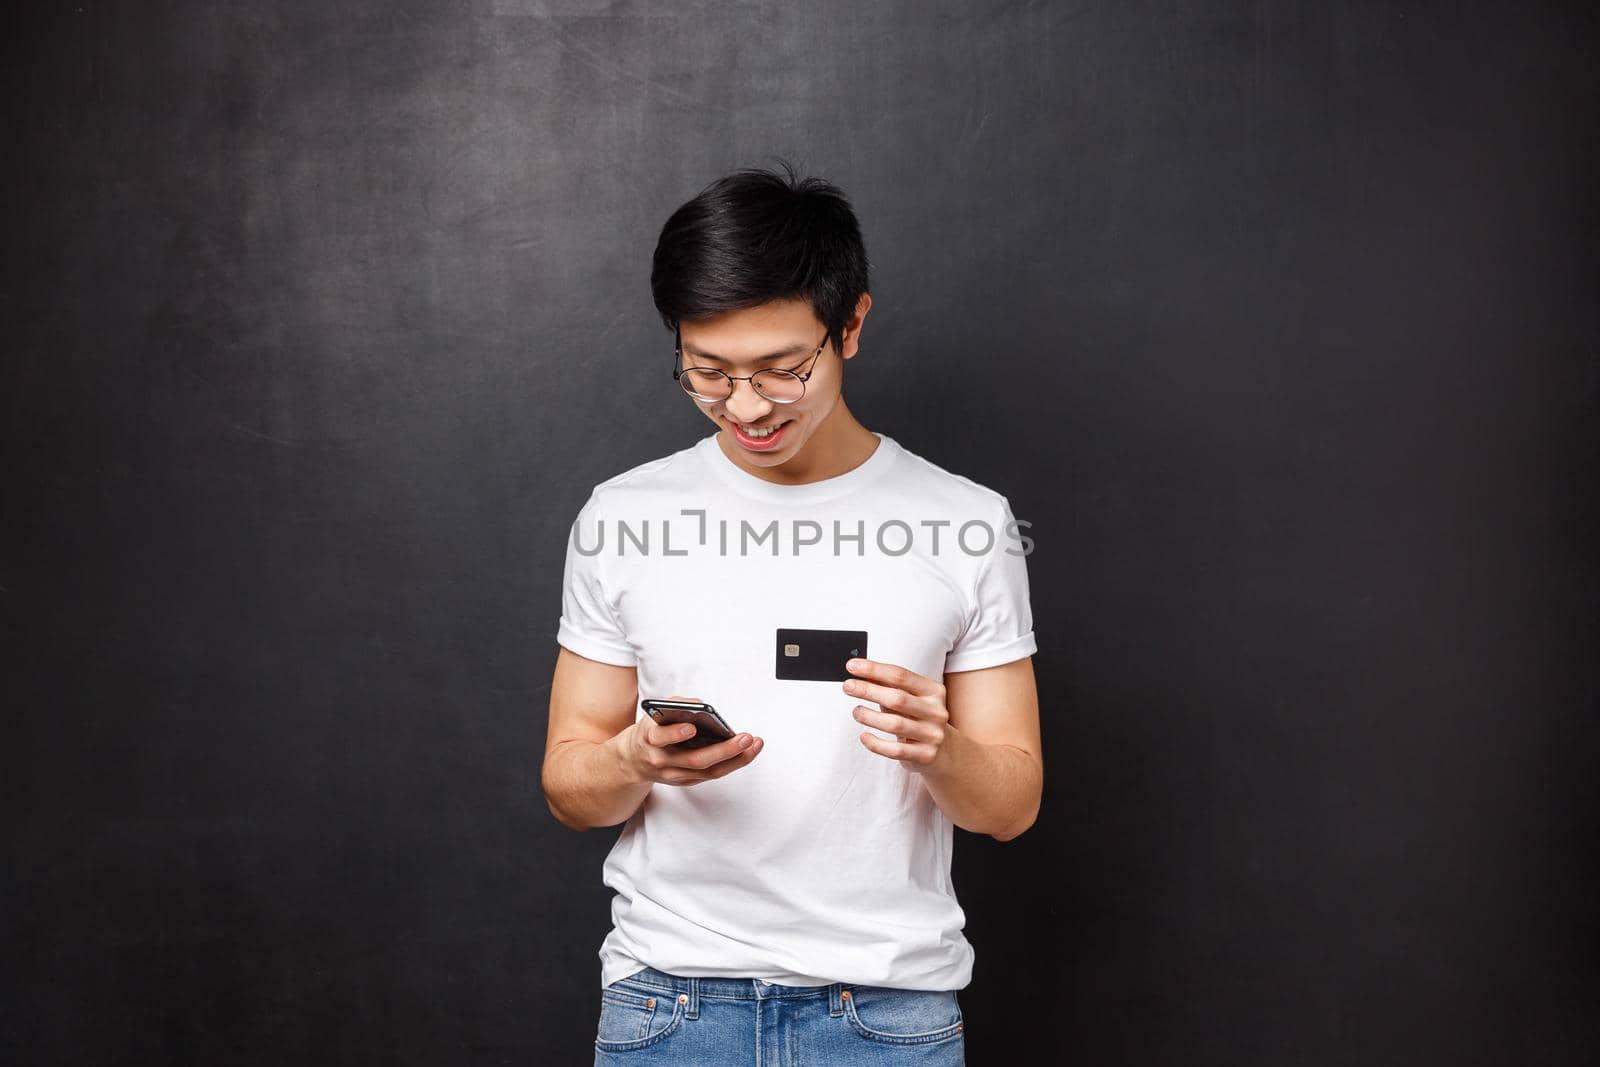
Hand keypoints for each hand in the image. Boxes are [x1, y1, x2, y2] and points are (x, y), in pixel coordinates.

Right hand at [618, 695, 763, 786]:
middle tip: (745, 738)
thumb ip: (676, 706)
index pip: (660, 737)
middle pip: (694, 760)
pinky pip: (713, 774)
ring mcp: (675, 775)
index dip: (675, 734)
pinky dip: (732, 763)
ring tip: (754, 744)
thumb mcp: (656, 714)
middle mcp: (662, 760)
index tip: (691, 728)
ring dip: (735, 759)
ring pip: (708, 771)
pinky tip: (748, 750)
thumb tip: (701, 707)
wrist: (634, 760)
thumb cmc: (652, 731)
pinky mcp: (687, 781)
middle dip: (723, 750)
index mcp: (650, 739)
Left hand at [842, 660, 951, 772]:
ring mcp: (933, 734)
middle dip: (868, 690)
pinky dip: (875, 743)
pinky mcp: (926, 755)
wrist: (943, 751)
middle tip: (848, 686)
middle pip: (897, 698)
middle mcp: (936, 711)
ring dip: (869, 716)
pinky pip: (895, 750)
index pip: (900, 676)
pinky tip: (864, 736)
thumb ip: (888, 686)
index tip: (852, 666)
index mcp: (933, 691)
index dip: (874, 669)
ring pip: (895, 724)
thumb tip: (861, 672)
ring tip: (856, 712)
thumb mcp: (908, 699)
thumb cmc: (918, 719)